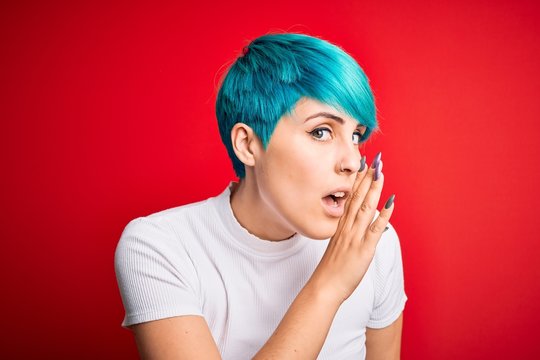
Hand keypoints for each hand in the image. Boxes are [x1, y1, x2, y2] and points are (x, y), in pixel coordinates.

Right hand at [309, 153, 394, 303]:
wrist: (324, 286)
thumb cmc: (331, 269)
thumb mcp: (337, 246)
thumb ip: (347, 233)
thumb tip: (358, 225)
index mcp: (341, 226)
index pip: (350, 198)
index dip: (357, 181)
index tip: (363, 165)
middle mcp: (347, 228)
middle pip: (357, 198)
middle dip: (367, 178)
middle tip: (375, 160)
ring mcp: (355, 237)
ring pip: (365, 208)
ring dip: (374, 189)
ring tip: (380, 172)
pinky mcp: (363, 249)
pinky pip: (374, 229)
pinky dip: (383, 215)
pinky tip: (390, 203)